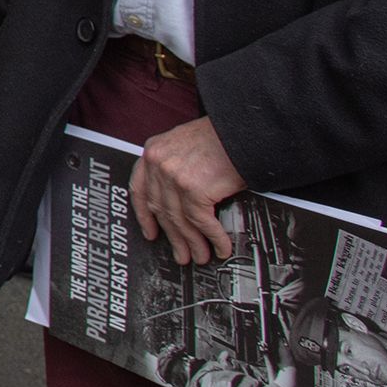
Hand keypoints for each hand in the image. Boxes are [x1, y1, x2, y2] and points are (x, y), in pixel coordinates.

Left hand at [131, 115, 245, 265]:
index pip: (140, 189)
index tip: (150, 233)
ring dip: (193, 243)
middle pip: (162, 209)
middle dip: (173, 237)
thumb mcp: (186, 144)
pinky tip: (221, 246)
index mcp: (153, 151)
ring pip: (180, 220)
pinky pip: (202, 222)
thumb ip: (175, 167)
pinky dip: (213, 238)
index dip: (144, 216)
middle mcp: (158, 163)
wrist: (246, 130)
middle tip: (181, 253)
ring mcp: (174, 177)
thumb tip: (178, 203)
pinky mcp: (194, 189)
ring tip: (201, 256)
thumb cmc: (222, 136)